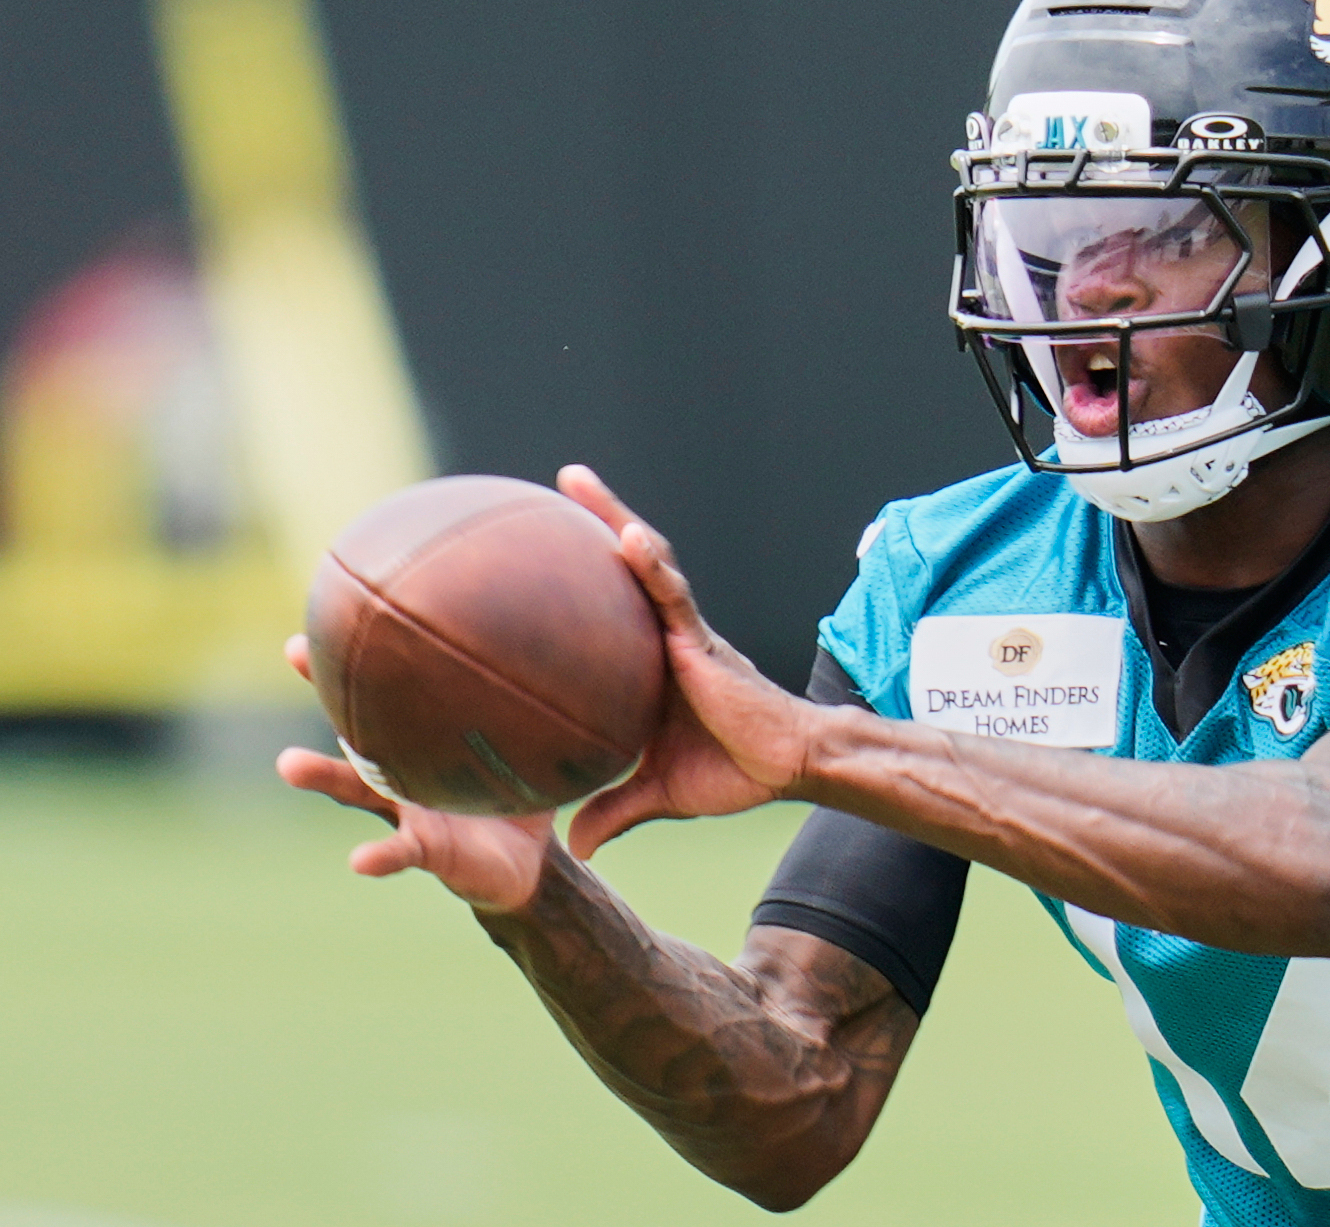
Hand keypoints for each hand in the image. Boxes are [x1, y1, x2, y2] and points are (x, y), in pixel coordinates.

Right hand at [277, 635, 554, 911]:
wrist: (530, 863)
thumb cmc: (521, 794)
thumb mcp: (532, 744)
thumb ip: (539, 703)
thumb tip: (567, 638)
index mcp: (424, 741)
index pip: (392, 688)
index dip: (369, 649)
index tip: (341, 600)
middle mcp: (403, 770)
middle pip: (358, 722)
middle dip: (330, 686)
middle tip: (292, 648)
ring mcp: (407, 811)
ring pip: (358, 789)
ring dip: (322, 775)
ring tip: (288, 762)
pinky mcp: (426, 851)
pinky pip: (399, 851)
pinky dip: (379, 855)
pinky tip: (358, 860)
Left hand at [555, 464, 819, 856]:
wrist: (788, 765)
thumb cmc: (731, 770)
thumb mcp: (657, 793)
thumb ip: (616, 810)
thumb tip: (575, 849)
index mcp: (651, 661)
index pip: (612, 602)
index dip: (583, 570)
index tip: (541, 542)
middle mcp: (665, 634)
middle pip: (623, 565)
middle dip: (596, 516)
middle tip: (560, 479)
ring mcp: (683, 631)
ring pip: (643, 561)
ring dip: (612, 517)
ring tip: (576, 483)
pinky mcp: (701, 640)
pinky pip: (671, 594)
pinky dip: (647, 564)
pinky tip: (623, 536)